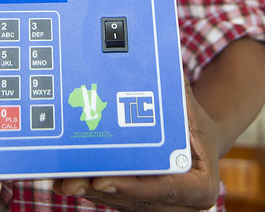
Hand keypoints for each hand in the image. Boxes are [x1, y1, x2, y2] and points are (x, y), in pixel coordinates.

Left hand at [53, 78, 219, 210]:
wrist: (198, 147)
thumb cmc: (196, 128)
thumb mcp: (193, 111)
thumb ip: (179, 94)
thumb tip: (165, 66)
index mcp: (199, 187)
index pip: (163, 190)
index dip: (131, 187)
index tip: (102, 181)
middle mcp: (181, 206)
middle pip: (135, 200)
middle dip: (101, 189)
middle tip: (72, 181)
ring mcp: (160, 208)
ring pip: (121, 203)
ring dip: (92, 191)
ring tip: (64, 180)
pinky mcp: (142, 204)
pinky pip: (117, 200)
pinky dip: (94, 189)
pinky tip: (69, 180)